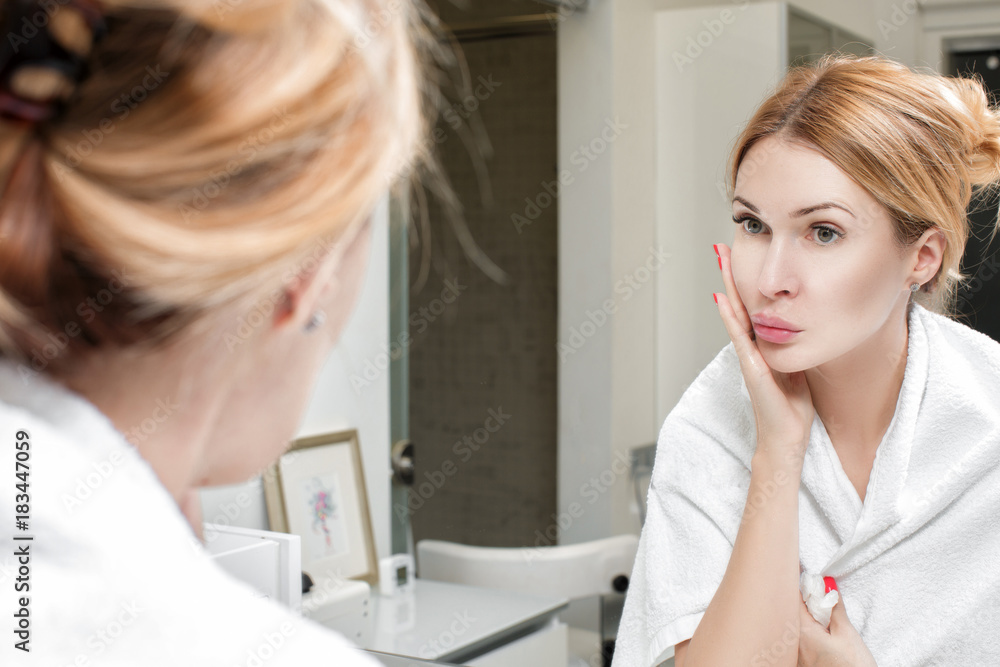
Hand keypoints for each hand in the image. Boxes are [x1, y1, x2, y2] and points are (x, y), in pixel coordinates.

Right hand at [713, 243, 814, 466]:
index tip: (740, 256)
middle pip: (738, 304)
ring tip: (720, 261)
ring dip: (726, 286)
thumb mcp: (798, 367)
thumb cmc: (792, 407)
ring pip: (735, 314)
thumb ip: (795, 347)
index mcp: (762, 346)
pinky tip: (723, 299)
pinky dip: (730, 317)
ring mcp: (749, 356)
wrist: (786, 438)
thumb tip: (806, 327)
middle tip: (721, 247)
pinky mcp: (752, 368)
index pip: (751, 307)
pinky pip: (739, 337)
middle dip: (729, 275)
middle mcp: (751, 347)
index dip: (745, 282)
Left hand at [798, 594, 877, 665]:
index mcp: (802, 633)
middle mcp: (793, 644)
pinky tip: (818, 629)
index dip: (801, 586)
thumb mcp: (848, 633)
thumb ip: (835, 608)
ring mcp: (796, 656)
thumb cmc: (854, 666)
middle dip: (801, 600)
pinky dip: (804, 630)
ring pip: (793, 626)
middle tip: (816, 592)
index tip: (808, 576)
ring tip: (820, 611)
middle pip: (790, 613)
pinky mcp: (802, 663)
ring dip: (802, 615)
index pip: (794, 600)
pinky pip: (796, 640)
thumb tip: (829, 586)